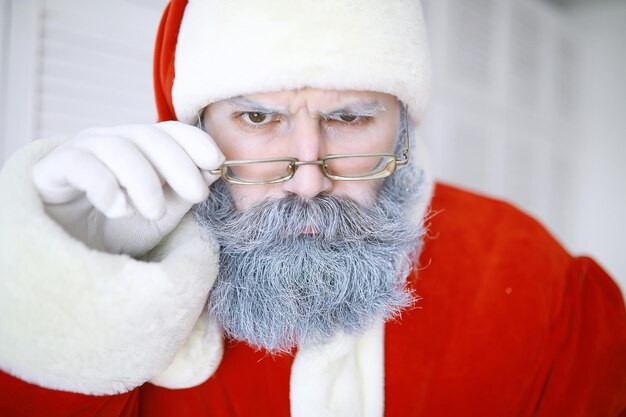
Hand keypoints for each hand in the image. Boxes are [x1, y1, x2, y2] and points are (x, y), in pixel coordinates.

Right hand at [32, 121, 223, 255]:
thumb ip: (184, 193)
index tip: (216, 162)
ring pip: (116, 147)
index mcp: (139, 149)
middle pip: (148, 136)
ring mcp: (80, 151)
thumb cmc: (115, 232)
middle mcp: (110, 142)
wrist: (67, 256)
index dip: (195, 141)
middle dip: (178, 164)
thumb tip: (213, 169)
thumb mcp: (160, 215)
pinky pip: (80, 164)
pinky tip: (119, 210)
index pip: (170, 131)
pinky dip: (105, 186)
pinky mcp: (51, 169)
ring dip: (143, 180)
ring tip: (152, 212)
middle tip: (197, 196)